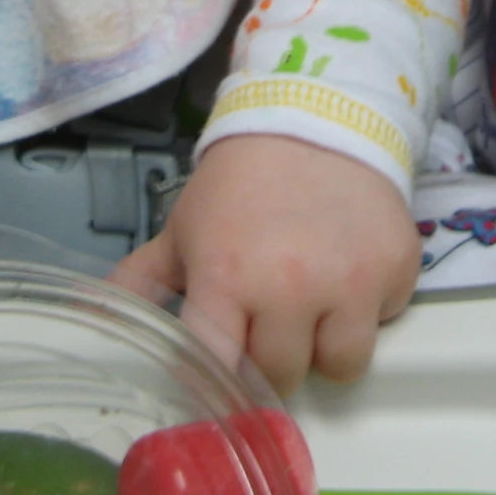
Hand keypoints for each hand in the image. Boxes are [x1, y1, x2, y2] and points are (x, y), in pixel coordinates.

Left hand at [115, 135, 419, 395]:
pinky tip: (350, 267)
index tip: (219, 380)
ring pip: (341, 365)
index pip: (218, 367)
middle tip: (270, 316)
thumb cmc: (243, 180)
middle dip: (273, 356)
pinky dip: (370, 307)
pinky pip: (385, 322)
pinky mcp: (398, 270)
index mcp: (228, 276)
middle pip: (281, 377)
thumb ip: (143, 282)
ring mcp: (352, 282)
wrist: (318, 114)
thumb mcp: (185, 227)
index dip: (216, 380)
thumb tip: (97, 322)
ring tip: (315, 301)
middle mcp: (291, 287)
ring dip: (327, 344)